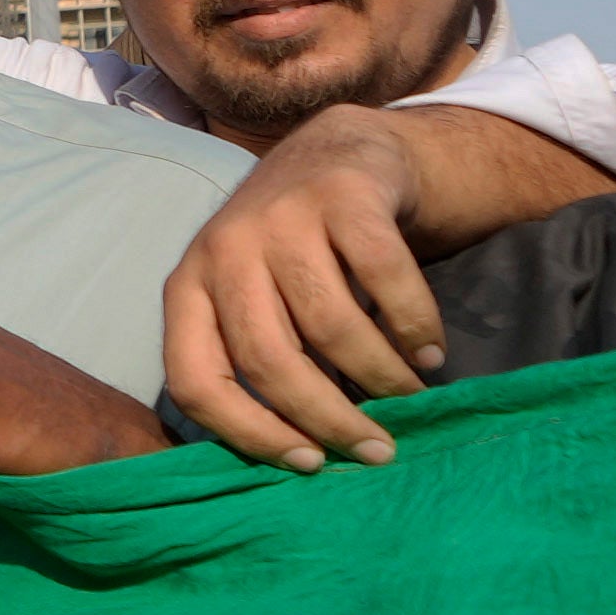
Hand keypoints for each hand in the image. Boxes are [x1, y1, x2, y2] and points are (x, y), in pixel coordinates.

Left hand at [163, 103, 447, 468]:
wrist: (336, 151)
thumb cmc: (290, 253)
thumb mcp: (249, 300)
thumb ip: (256, 359)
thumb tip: (303, 455)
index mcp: (186, 290)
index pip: (197, 381)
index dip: (248, 432)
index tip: (308, 462)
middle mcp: (223, 251)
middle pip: (270, 360)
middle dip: (329, 417)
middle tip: (376, 450)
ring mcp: (280, 217)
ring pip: (330, 325)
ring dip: (380, 376)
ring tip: (409, 398)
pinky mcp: (343, 195)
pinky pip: (386, 278)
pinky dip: (413, 325)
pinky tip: (430, 352)